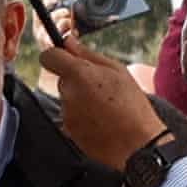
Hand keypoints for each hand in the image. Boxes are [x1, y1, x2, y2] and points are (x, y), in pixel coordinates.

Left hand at [38, 28, 168, 172]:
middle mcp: (67, 93)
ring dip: (81, 100)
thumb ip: (88, 54)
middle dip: (77, 81)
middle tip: (102, 89)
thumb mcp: (117, 71)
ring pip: (68, 99)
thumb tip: (68, 42)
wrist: (138, 145)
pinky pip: (71, 117)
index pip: (49, 56)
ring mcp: (66, 114)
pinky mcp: (68, 132)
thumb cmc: (132, 105)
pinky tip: (102, 121)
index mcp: (78, 74)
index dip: (58, 56)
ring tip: (106, 108)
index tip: (68, 59)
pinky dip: (82, 117)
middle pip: (62, 79)